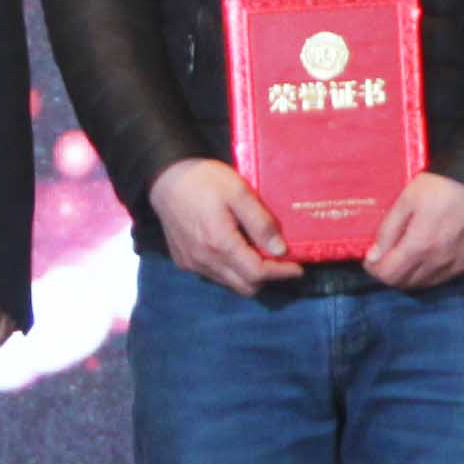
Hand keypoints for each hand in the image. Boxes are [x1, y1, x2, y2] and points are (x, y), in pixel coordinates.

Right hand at [152, 158, 304, 292]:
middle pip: (245, 286)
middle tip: (281, 262)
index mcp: (220, 244)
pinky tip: (236, 251)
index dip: (281, 273)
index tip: (298, 268)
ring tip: (260, 255)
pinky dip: (230, 271)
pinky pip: (214, 276)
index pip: (257, 273)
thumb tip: (280, 249)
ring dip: (248, 276)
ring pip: (229, 283)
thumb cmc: (205, 180)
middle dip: (267, 278)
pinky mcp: (184, 260)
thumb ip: (260, 222)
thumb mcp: (239, 193)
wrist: (166, 177)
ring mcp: (192, 263)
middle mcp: (205, 261)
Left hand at [362, 170, 463, 290]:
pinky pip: (448, 277)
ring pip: (427, 283)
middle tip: (390, 256)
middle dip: (393, 272)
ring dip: (414, 274)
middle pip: (407, 284)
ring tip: (413, 254)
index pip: (389, 275)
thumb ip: (388, 230)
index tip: (372, 259)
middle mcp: (440, 263)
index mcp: (420, 246)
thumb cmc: (440, 186)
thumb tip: (373, 257)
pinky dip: (437, 270)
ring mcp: (460, 267)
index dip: (375, 270)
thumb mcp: (407, 200)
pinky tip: (437, 252)